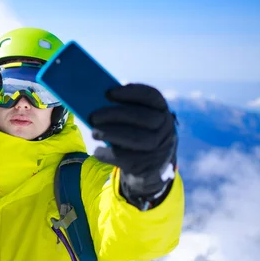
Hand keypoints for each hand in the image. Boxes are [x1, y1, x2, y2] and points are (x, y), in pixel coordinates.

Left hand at [90, 84, 176, 209]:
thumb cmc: (134, 135)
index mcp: (161, 111)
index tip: (108, 93)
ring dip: (111, 134)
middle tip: (93, 117)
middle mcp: (166, 129)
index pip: (151, 96)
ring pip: (137, 139)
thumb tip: (96, 103)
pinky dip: (109, 154)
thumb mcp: (135, 122)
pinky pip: (128, 159)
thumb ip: (122, 111)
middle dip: (115, 115)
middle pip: (143, 118)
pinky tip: (97, 151)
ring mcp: (160, 149)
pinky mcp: (149, 167)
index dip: (130, 92)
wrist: (147, 168)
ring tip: (94, 132)